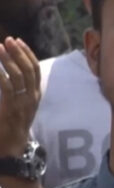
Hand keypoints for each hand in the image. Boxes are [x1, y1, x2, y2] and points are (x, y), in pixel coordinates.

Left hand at [0, 37, 39, 157]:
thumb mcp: (20, 105)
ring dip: (8, 60)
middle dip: (18, 52)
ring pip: (19, 76)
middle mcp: (32, 98)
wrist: (12, 147)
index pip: (36, 69)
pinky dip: (1, 75)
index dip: (27, 53)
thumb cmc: (12, 125)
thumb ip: (17, 89)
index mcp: (35, 95)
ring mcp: (23, 103)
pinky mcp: (11, 108)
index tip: (18, 41)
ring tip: (0, 48)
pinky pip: (7, 87)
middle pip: (29, 69)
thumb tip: (10, 70)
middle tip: (8, 40)